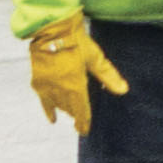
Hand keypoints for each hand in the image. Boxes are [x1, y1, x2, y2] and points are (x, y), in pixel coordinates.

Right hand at [27, 19, 127, 133]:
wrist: (51, 31)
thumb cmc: (77, 42)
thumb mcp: (96, 58)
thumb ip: (109, 76)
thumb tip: (123, 90)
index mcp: (75, 85)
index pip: (81, 110)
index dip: (84, 121)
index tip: (85, 131)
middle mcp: (59, 89)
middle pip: (70, 109)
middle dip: (77, 117)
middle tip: (81, 125)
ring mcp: (47, 87)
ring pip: (58, 105)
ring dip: (66, 111)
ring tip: (72, 117)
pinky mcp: (38, 82)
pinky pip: (44, 101)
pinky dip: (49, 110)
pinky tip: (53, 119)